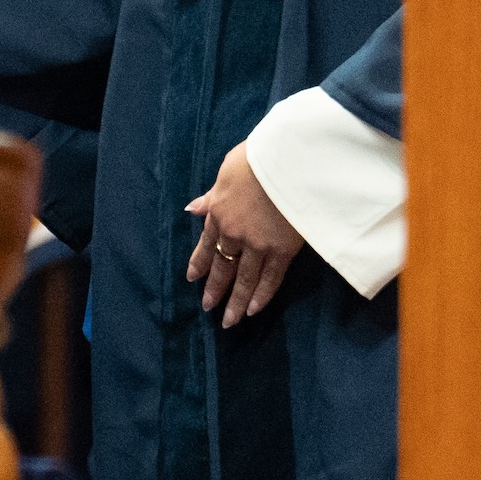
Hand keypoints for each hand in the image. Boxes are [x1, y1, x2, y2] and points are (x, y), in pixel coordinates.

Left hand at [183, 142, 303, 327]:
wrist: (288, 160)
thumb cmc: (258, 157)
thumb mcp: (226, 172)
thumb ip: (211, 196)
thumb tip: (192, 209)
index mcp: (219, 213)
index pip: (206, 244)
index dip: (199, 262)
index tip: (192, 278)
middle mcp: (234, 234)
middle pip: (223, 267)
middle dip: (215, 289)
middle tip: (208, 308)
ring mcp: (258, 245)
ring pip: (245, 279)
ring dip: (235, 301)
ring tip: (228, 321)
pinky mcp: (283, 250)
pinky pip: (271, 278)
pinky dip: (261, 296)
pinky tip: (253, 310)